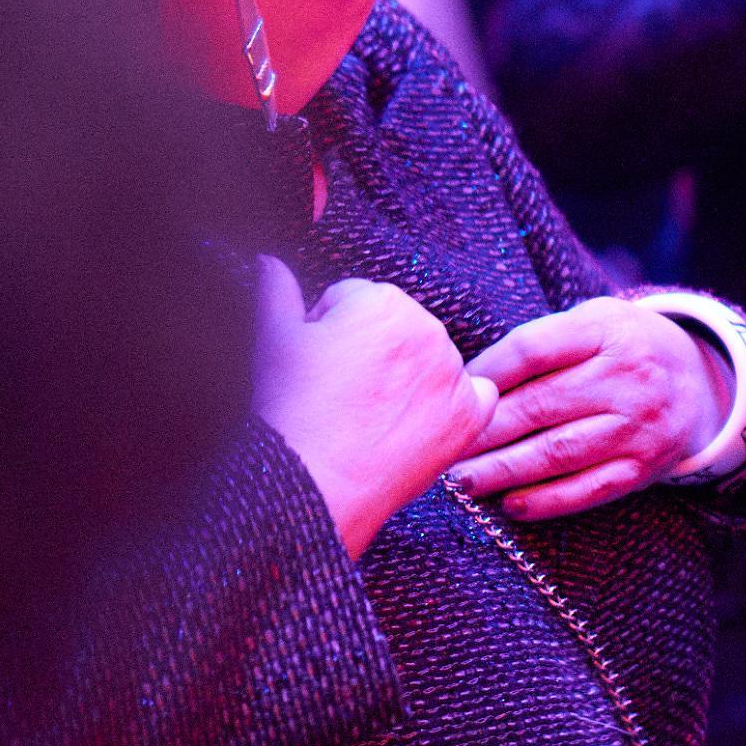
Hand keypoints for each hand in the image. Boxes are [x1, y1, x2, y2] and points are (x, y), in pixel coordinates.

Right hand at [255, 259, 498, 559]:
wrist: (315, 483)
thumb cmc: (289, 409)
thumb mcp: (272, 340)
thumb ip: (276, 291)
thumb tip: (270, 262)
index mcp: (383, 301)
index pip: (355, 300)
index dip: (328, 330)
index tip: (316, 365)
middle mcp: (429, 328)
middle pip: (397, 328)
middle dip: (373, 351)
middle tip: (341, 393)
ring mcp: (454, 372)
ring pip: (431, 361)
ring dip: (409, 377)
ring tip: (368, 414)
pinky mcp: (471, 415)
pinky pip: (475, 396)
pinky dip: (453, 405)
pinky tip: (417, 423)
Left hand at [452, 297, 730, 519]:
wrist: (699, 380)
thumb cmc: (622, 349)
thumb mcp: (593, 323)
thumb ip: (542, 343)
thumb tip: (470, 385)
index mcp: (608, 331)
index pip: (532, 350)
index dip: (486, 373)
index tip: (454, 393)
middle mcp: (628, 379)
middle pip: (539, 406)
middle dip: (482, 431)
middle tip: (441, 448)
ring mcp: (639, 426)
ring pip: (558, 453)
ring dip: (503, 471)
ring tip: (463, 481)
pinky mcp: (645, 467)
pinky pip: (589, 489)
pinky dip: (546, 501)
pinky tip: (511, 505)